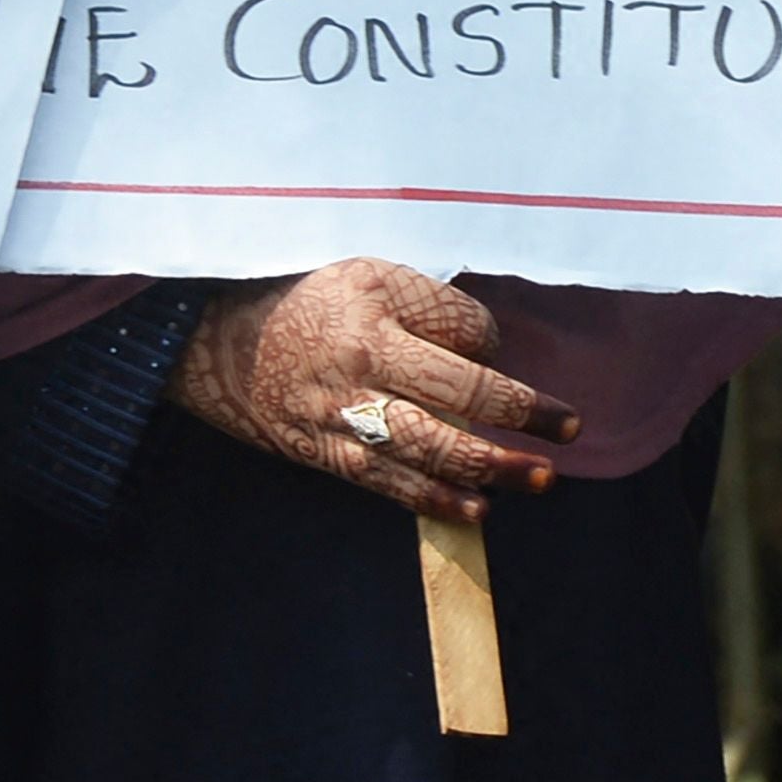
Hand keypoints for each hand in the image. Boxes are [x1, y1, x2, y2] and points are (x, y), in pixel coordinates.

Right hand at [168, 260, 579, 519]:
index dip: (493, 341)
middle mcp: (362, 354)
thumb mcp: (360, 272)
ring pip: (430, 445)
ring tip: (537, 477)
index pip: (464, 326)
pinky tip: (478, 509)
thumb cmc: (300, 300)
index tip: (493, 350)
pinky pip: (390, 483)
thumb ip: (422, 304)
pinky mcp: (326, 452)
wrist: (213, 343)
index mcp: (375, 298)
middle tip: (567, 429)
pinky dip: (437, 499)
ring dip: (490, 466)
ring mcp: (343, 410)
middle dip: (523, 412)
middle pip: (459, 390)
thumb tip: (486, 349)